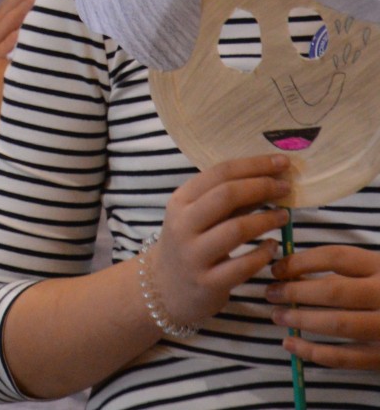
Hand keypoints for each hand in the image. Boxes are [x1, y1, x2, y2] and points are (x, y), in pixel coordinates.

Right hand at [149, 155, 289, 329]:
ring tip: (284, 216)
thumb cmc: (189, 244)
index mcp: (180, 201)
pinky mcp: (208, 282)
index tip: (281, 162)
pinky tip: (273, 247)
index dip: (254, 165)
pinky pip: (244, 265)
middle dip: (262, 187)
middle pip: (226, 195)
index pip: (219, 173)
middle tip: (286, 187)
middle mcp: (183, 225)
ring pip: (236, 229)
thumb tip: (269, 178)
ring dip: (267, 219)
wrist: (163, 287)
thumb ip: (229, 200)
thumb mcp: (198, 217)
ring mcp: (194, 254)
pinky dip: (264, 253)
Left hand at [268, 244, 379, 368]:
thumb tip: (286, 273)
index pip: (335, 257)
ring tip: (277, 316)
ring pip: (340, 324)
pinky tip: (290, 344)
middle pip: (335, 291)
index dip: (300, 261)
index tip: (276, 269)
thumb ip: (339, 270)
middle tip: (270, 294)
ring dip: (302, 321)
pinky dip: (314, 353)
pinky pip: (347, 358)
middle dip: (296, 292)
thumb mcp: (371, 270)